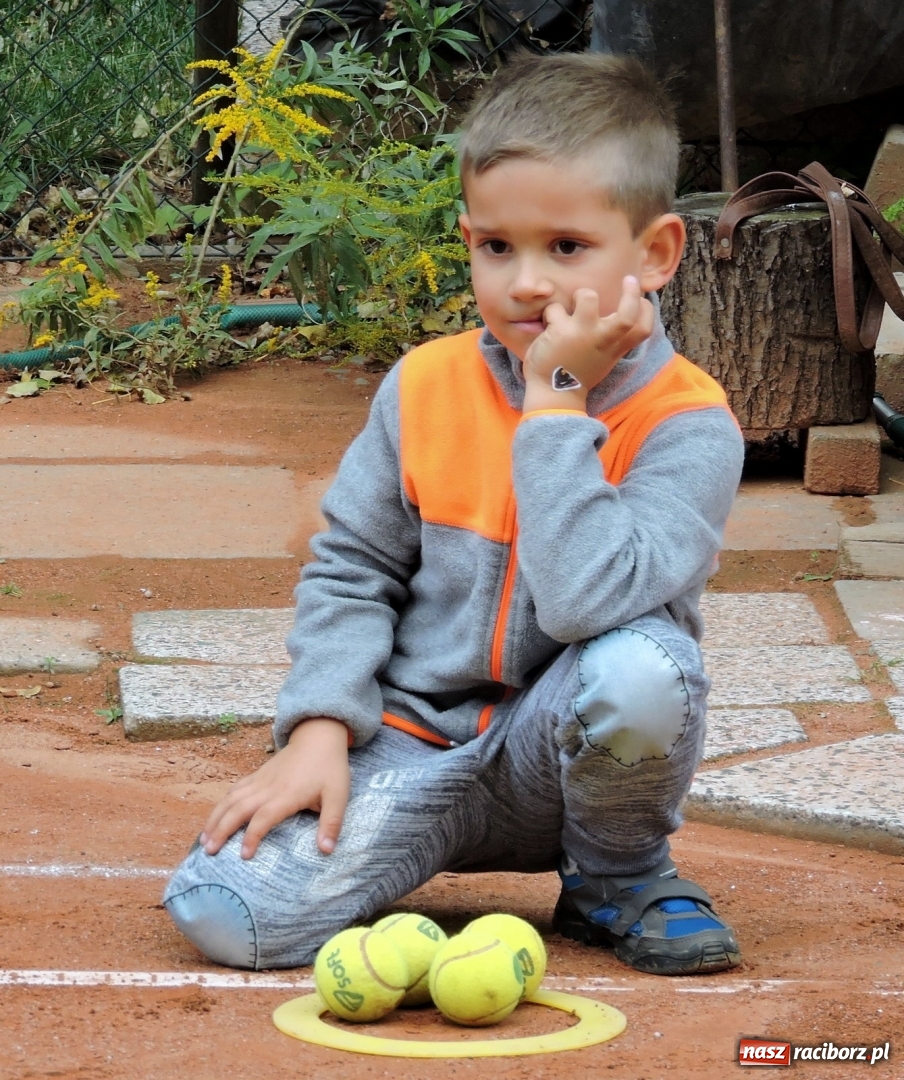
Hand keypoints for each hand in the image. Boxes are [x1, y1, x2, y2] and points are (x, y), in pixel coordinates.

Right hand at [199, 717, 350, 859]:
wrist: (319, 737)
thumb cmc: (329, 768)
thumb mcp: (339, 796)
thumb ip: (332, 823)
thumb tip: (326, 850)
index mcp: (287, 794)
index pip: (264, 817)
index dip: (252, 836)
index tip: (244, 856)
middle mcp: (268, 787)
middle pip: (238, 808)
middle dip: (221, 829)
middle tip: (209, 852)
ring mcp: (260, 779)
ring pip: (231, 798)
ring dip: (216, 818)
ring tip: (204, 839)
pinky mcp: (258, 775)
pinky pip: (235, 789)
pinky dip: (222, 804)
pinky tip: (215, 817)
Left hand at [522, 277, 653, 412]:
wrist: (553, 394)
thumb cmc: (577, 374)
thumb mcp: (603, 360)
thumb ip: (611, 341)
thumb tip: (615, 318)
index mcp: (615, 349)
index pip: (643, 329)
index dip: (646, 311)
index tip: (642, 301)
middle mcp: (603, 340)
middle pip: (628, 313)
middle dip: (632, 293)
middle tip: (629, 280)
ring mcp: (583, 334)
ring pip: (588, 296)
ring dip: (578, 295)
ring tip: (571, 306)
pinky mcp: (561, 331)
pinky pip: (555, 309)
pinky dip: (550, 314)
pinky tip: (548, 327)